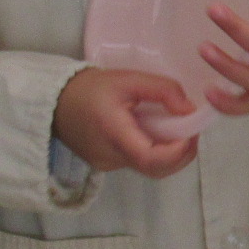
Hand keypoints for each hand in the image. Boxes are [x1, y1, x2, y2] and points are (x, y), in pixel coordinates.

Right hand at [53, 67, 199, 178]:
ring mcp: (108, 165)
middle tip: (192, 131)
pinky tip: (155, 133)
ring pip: (150, 169)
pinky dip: (155, 152)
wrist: (55, 102)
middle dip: (182, 154)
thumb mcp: (129, 79)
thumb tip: (189, 110)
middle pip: (155, 169)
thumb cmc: (91, 88)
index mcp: (113, 134)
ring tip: (176, 129)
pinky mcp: (107, 165)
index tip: (192, 132)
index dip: (178, 151)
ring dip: (170, 154)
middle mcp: (110, 157)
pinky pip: (139, 163)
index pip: (150, 159)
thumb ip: (163, 90)